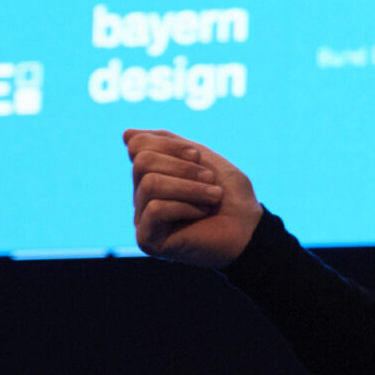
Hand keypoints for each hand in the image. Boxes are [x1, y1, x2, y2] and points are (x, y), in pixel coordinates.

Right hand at [125, 128, 263, 267]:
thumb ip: (166, 143)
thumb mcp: (201, 157)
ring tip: (213, 197)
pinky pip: (155, 209)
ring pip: (149, 184)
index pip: (137, 145)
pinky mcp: (147, 240)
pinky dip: (186, 207)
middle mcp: (142, 195)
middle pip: (142, 162)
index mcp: (153, 173)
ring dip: (190, 187)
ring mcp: (142, 218)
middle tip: (210, 178)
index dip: (169, 144)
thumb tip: (126, 134)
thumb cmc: (229, 193)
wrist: (249, 228)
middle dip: (183, 167)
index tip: (196, 156)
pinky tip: (201, 214)